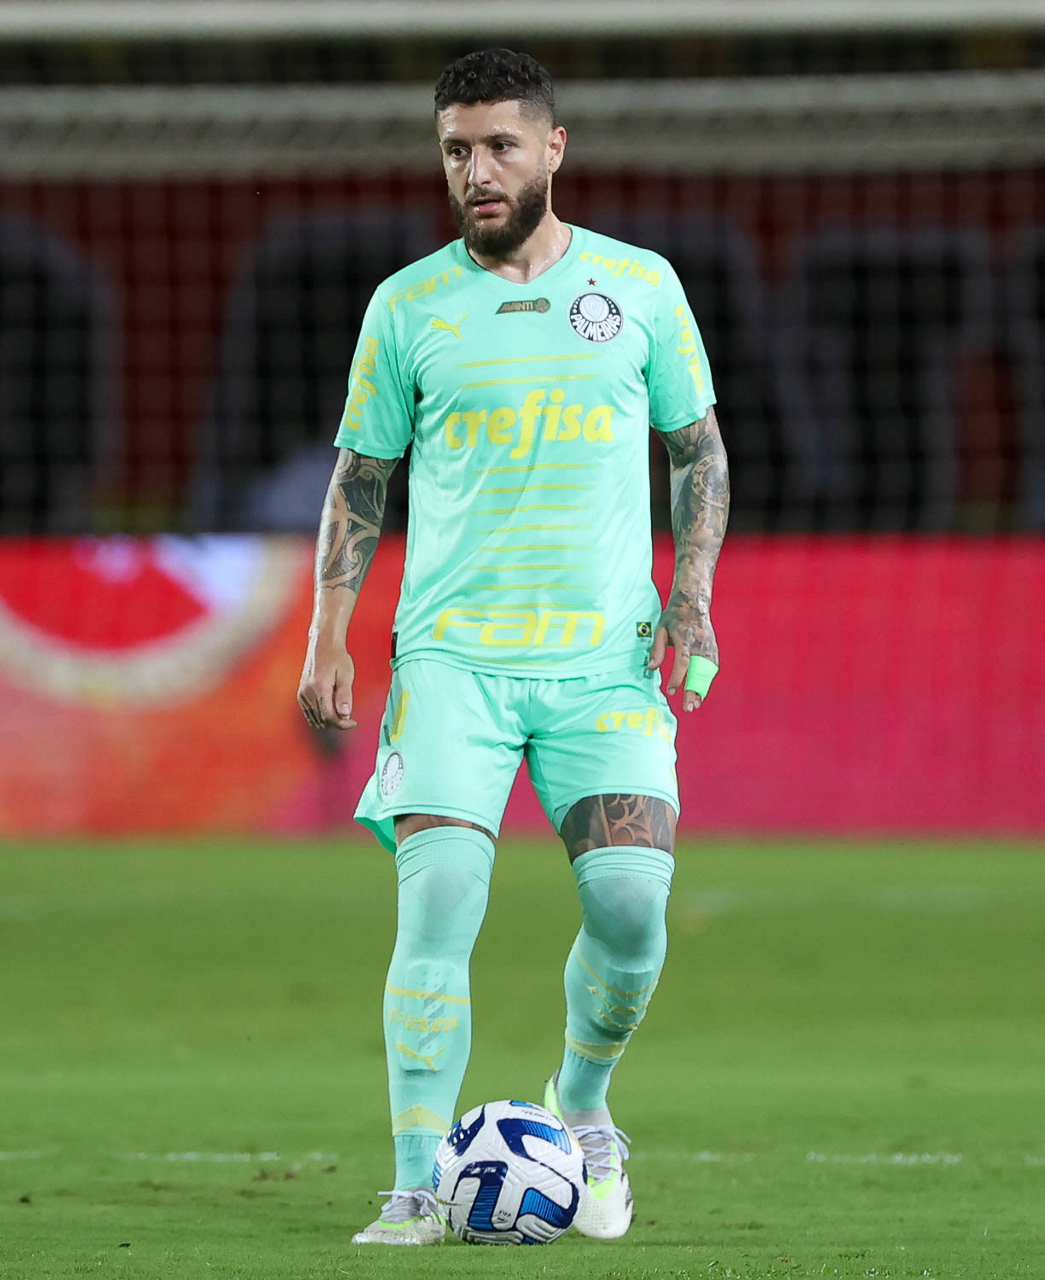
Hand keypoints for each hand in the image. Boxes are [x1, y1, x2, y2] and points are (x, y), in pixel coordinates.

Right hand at [297, 640, 356, 729]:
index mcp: (319, 688)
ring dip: (329, 721)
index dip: (343, 724)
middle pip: (322, 720)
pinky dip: (320, 716)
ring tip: (341, 711)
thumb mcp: (346, 675)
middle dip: (337, 723)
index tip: (354, 723)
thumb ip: (345, 695)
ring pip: (315, 719)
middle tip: (350, 717)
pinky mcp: (301, 694)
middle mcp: (307, 693)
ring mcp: (302, 694)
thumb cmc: (337, 657)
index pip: (329, 716)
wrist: (323, 644)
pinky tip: (331, 710)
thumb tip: (345, 715)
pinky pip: (310, 713)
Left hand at [647, 592, 717, 711]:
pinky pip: (712, 668)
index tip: (672, 691)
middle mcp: (700, 642)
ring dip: (702, 689)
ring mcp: (709, 645)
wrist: (694, 601)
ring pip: (708, 672)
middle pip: (698, 670)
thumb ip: (657, 649)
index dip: (678, 677)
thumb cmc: (674, 616)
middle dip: (694, 690)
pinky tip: (701, 692)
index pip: (683, 660)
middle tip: (688, 707)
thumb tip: (651, 668)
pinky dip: (707, 681)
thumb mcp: (660, 628)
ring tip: (694, 704)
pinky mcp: (713, 647)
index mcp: (685, 636)